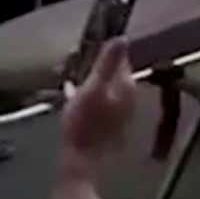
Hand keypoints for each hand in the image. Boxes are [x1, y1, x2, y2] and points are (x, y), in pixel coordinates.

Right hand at [59, 38, 135, 180]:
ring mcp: (120, 110)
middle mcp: (129, 96)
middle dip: (94, 67)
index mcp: (127, 84)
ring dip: (89, 82)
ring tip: (70, 79)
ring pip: (104, 87)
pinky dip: (86, 96)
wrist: (84, 160)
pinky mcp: (110, 123)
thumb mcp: (93, 88)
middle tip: (74, 63)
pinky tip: (72, 98)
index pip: (120, 59)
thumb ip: (107, 63)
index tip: (86, 48)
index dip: (103, 51)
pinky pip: (98, 102)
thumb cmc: (86, 124)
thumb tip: (122, 37)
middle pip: (112, 73)